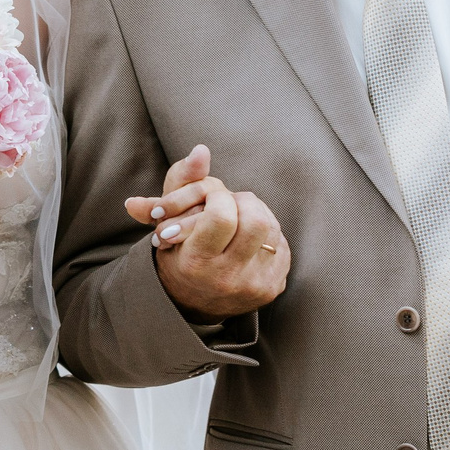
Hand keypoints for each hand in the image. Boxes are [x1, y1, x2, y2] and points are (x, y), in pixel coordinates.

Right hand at [127, 145, 288, 321]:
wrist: (194, 300)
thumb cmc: (177, 248)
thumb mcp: (168, 215)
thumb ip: (181, 179)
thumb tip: (201, 150)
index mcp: (195, 262)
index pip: (222, 217)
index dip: (220, 199)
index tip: (210, 201)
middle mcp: (226, 278)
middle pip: (255, 222)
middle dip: (244, 203)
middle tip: (229, 205)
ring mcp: (254, 285)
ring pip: (272, 228)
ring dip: (255, 214)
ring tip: (236, 220)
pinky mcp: (274, 286)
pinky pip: (281, 243)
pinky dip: (266, 233)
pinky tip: (248, 239)